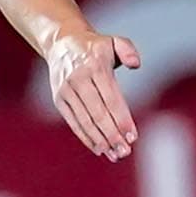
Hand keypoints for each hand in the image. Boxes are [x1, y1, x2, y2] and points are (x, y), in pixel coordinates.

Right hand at [46, 29, 140, 160]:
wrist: (62, 43)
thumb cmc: (95, 47)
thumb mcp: (114, 41)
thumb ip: (128, 50)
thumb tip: (136, 65)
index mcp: (95, 65)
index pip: (111, 98)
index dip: (122, 119)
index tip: (133, 136)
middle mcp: (79, 78)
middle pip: (98, 113)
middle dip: (113, 135)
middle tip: (125, 151)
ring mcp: (66, 90)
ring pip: (85, 121)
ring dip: (100, 141)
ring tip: (114, 155)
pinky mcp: (58, 99)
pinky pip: (73, 122)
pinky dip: (86, 137)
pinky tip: (99, 149)